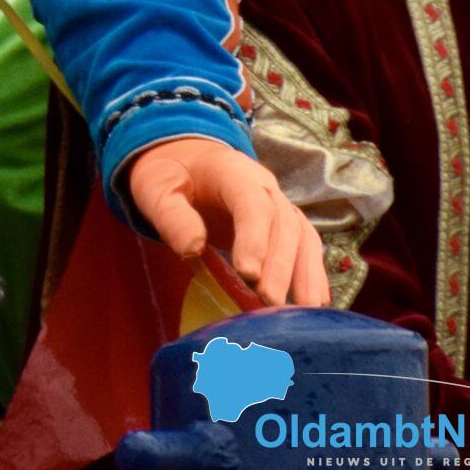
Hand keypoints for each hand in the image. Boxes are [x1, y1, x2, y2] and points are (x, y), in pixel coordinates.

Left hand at [126, 136, 331, 308]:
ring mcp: (278, 204)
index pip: (252, 204)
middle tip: (269, 301)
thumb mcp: (155, 188)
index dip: (255, 238)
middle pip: (282, 224)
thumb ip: (171, 215)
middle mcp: (265, 186)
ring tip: (302, 310)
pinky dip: (312, 272)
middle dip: (280, 266)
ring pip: (301, 236)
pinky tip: (314, 301)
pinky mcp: (283, 224)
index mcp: (232, 171)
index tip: (248, 274)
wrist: (186, 159)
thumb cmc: (169, 174)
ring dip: (305, 274)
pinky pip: (305, 245)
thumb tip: (192, 249)